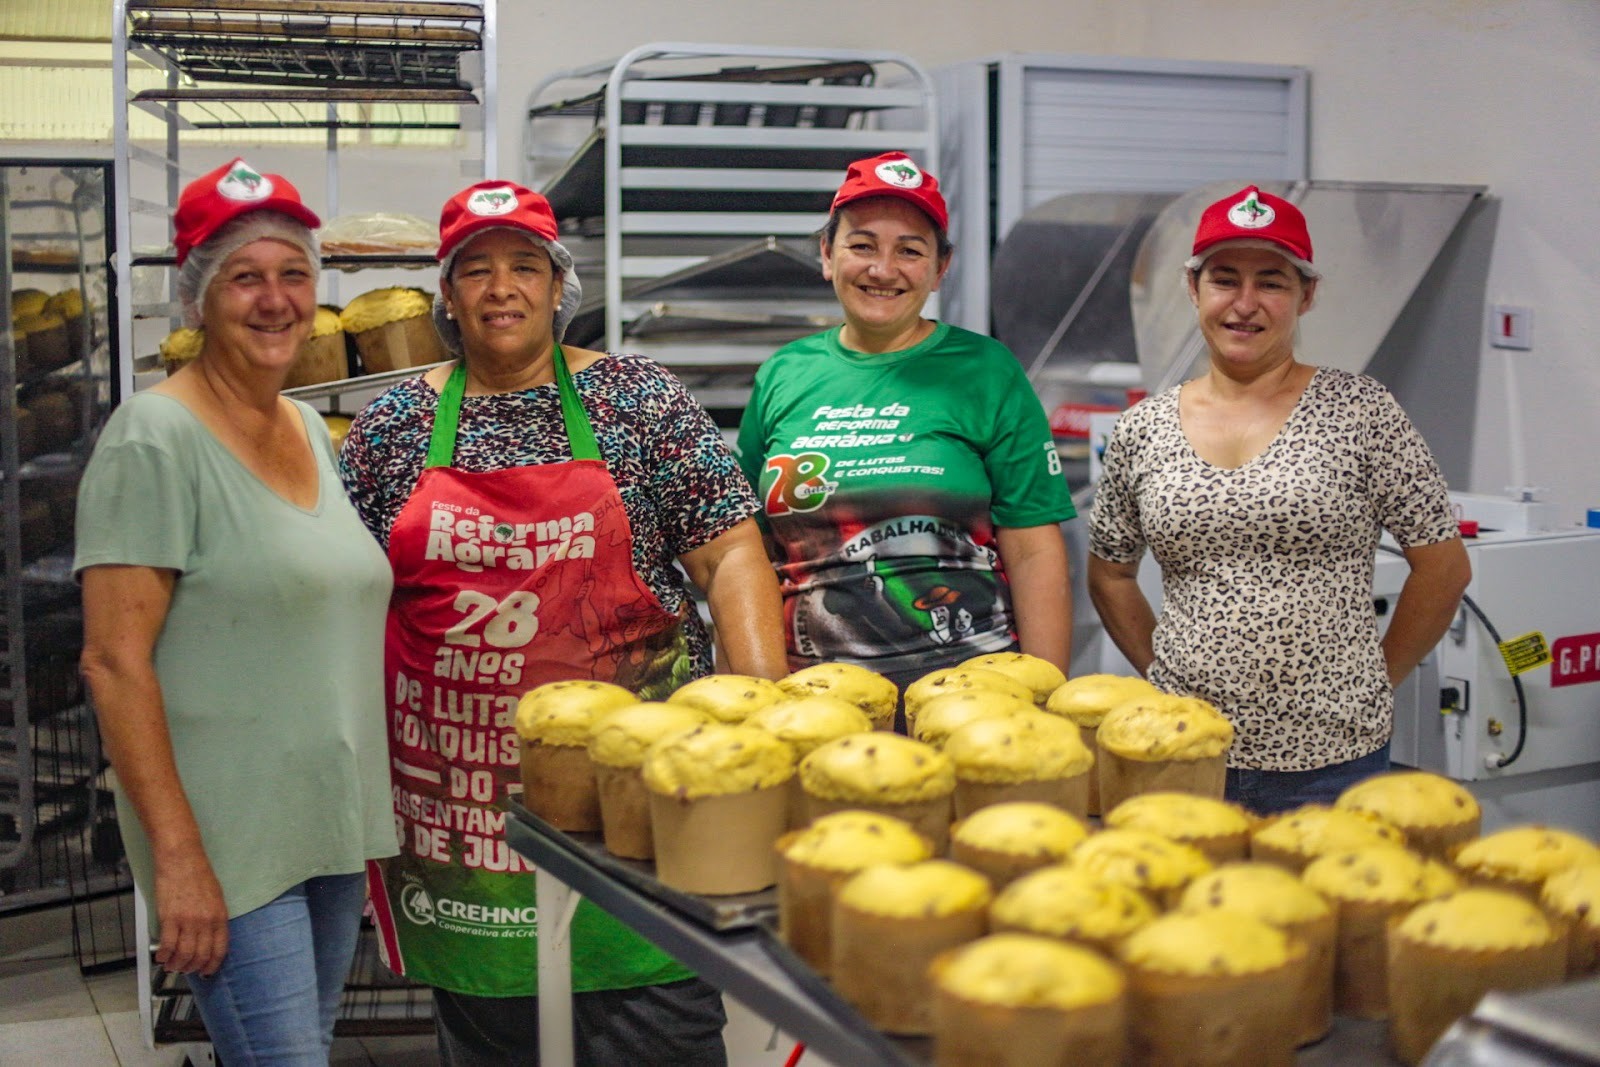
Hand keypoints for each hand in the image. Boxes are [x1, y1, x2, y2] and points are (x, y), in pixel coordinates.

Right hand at [152, 845, 229, 975]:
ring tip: (171, 965)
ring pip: (184, 955)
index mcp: (220, 917)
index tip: (206, 971)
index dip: (212, 965)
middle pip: (201, 956)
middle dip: (192, 968)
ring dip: (177, 965)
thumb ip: (214, 918)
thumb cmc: (198, 874)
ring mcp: (188, 921)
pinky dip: (163, 955)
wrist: (182, 859)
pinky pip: (167, 945)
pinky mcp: (170, 918)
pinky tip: (161, 957)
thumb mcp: (216, 897)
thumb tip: (209, 937)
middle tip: (185, 969)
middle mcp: (206, 922)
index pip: (219, 950)